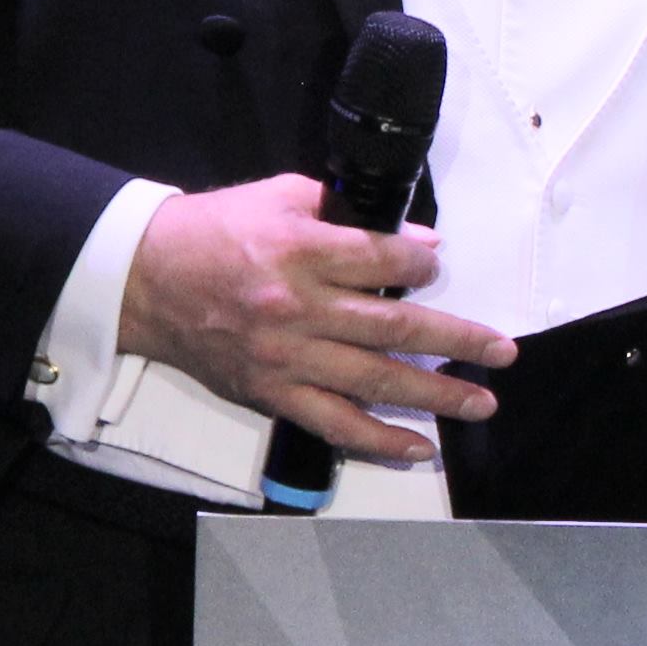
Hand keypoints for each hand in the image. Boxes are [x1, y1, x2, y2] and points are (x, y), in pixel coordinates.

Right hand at [117, 175, 512, 467]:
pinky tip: (421, 446)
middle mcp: (297, 308)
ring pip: (374, 381)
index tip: (439, 270)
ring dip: (436, 395)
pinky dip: (379, 439)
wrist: (143, 278)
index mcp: (300, 252)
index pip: (383, 262)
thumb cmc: (215, 232)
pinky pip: (333, 423)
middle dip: (458, 341)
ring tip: (482, 404)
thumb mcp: (279, 198)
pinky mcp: (270, 392)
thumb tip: (422, 244)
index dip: (421, 267)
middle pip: (394, 328)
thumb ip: (348, 215)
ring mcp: (285, 356)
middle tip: (503, 354)